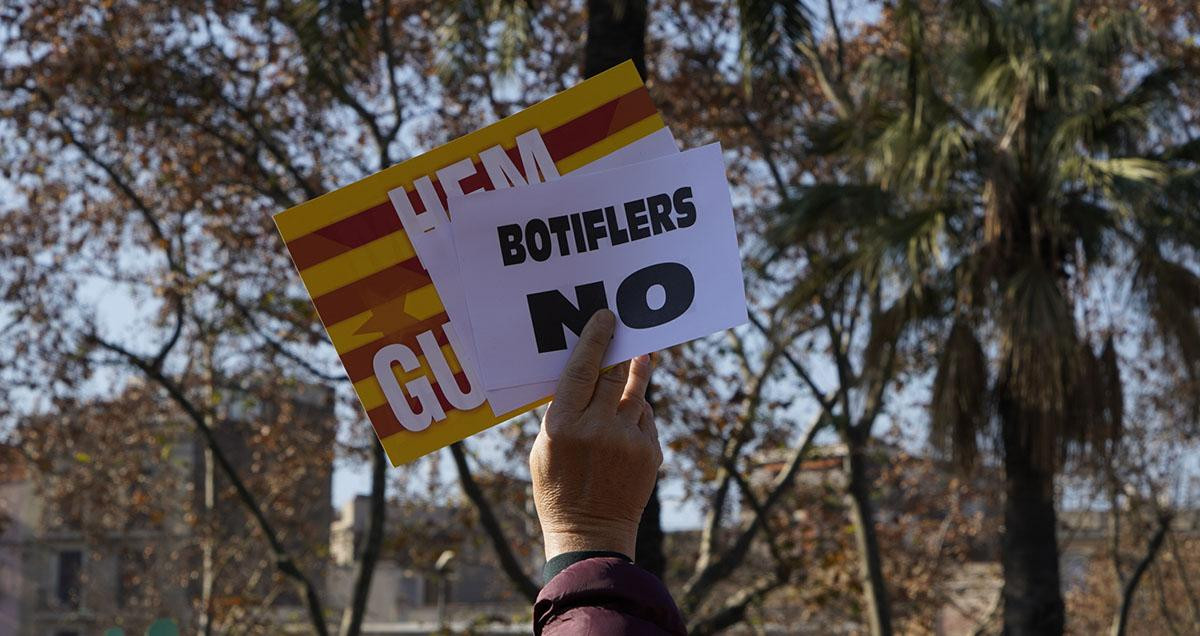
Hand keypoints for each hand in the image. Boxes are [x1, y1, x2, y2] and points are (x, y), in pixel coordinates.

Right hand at [530, 309, 661, 560]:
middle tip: (627, 329)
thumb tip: (582, 376)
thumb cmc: (558, 489)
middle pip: (614, 375)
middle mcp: (597, 428)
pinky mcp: (649, 453)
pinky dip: (640, 411)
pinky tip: (633, 411)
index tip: (605, 318)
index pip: (580, 370)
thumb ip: (561, 413)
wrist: (590, 534)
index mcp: (562, 426)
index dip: (595, 340)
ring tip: (642, 356)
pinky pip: (646, 418)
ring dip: (639, 373)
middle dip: (620, 351)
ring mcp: (627, 441)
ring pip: (637, 393)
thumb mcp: (544, 448)